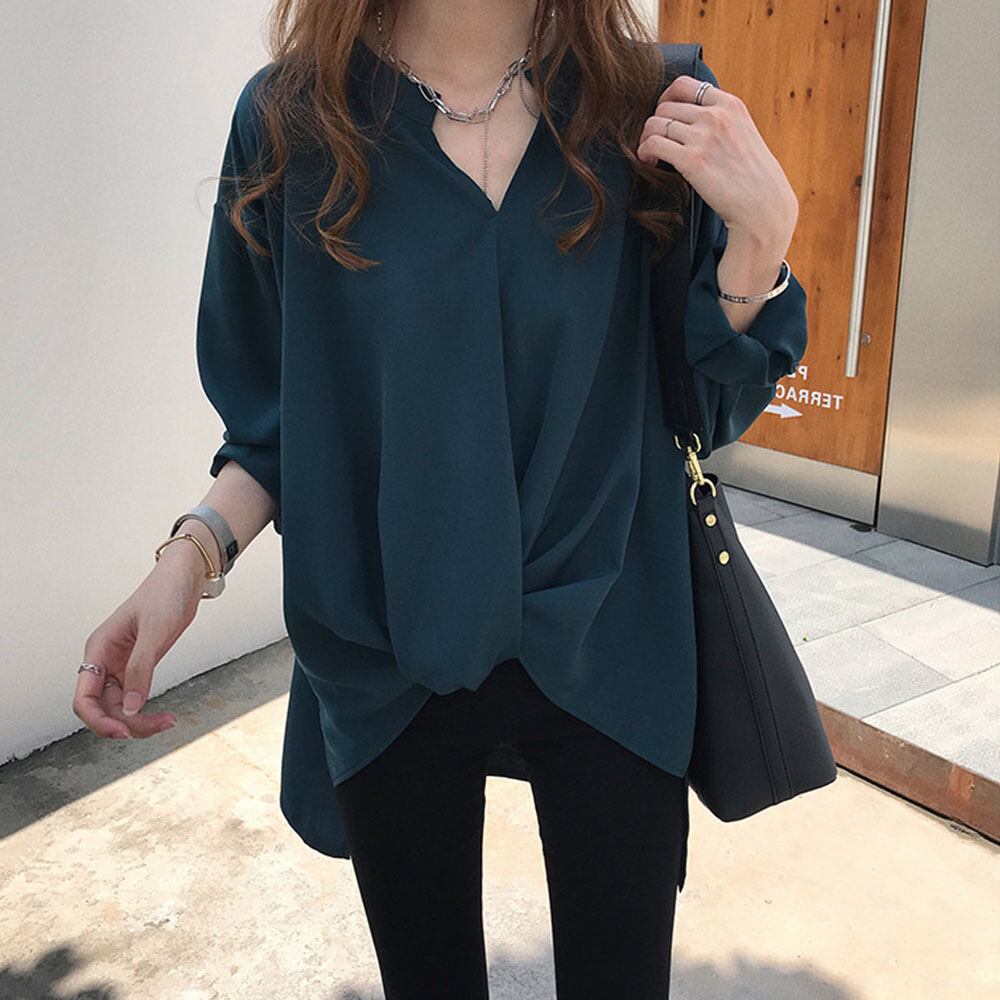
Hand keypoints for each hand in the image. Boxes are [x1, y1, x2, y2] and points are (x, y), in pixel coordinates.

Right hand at [74, 546, 205, 738]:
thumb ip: (141, 668)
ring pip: (119, 707)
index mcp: (99, 649)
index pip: (84, 698)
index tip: (123, 732)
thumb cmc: (165, 594)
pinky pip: (134, 698)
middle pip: (102, 708)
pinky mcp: (140, 667)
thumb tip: (131, 707)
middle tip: (159, 726)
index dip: (98, 720)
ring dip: (139, 720)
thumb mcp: (155, 630)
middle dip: (126, 723)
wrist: (185, 578)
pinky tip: (165, 716)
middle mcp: (105, 660)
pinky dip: (146, 710)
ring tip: (168, 722)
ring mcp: (122, 665)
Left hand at [637, 73, 798, 247]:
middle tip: (656, 142)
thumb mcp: (744, 134)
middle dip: (655, 124)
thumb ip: (722, 122)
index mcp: (730, 105)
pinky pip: (653, 144)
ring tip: (652, 155)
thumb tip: (694, 119)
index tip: (664, 116)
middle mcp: (716, 115)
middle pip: (665, 106)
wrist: (763, 205)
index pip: (684, 84)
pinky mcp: (691, 160)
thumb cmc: (755, 178)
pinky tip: (650, 162)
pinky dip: (644, 152)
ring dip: (646, 139)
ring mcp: (703, 136)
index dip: (666, 99)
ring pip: (655, 124)